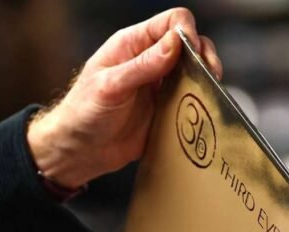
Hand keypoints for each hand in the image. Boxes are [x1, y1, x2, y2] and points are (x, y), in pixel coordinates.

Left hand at [27, 8, 223, 188]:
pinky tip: (201, 111)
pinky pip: (190, 101)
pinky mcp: (165, 110)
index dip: (187, 33)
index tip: (193, 55)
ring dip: (205, 80)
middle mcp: (149, 61)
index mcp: (132, 44)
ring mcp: (159, 86)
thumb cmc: (83, 113)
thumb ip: (143, 65)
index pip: (171, 22)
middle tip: (209, 76)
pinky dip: (200, 103)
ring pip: (194, 72)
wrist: (80, 151)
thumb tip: (175, 43)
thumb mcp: (110, 86)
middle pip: (190, 44)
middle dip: (204, 56)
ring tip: (208, 93)